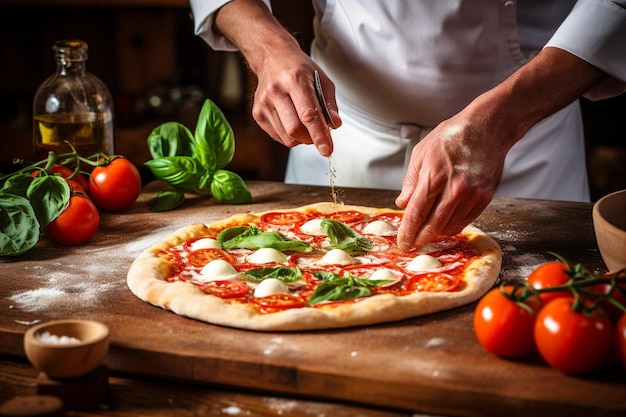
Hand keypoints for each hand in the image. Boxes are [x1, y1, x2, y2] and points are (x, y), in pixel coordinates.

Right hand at [213, 0, 340, 156]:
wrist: (272, 57)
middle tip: (319, 135)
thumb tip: (334, 124)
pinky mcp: (257, 113)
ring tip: (306, 125)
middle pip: (295, 129)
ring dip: (302, 138)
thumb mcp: (321, 78)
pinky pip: (278, 136)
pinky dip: (290, 136)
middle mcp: (276, 91)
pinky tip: (294, 122)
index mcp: (294, 79)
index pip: (308, 114)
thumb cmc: (298, 68)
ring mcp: (264, 103)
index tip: (327, 149)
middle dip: (311, 139)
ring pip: (287, 137)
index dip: (319, 135)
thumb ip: (329, 103)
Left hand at [394, 111, 507, 249]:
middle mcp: (454, 189)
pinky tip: (443, 224)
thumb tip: (403, 204)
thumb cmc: (451, 137)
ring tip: (427, 232)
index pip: (416, 214)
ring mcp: (471, 196)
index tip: (402, 243)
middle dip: (420, 239)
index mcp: (433, 177)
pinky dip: (452, 226)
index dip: (407, 232)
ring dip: (436, 233)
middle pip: (433, 226)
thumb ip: (411, 181)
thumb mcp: (421, 153)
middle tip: (412, 246)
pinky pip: (465, 221)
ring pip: (449, 227)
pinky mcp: (484, 198)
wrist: (487, 129)